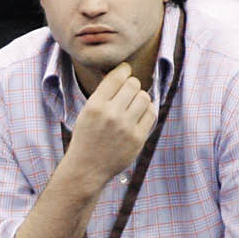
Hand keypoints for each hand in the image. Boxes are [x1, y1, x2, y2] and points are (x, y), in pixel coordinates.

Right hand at [65, 62, 156, 185]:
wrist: (87, 167)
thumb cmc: (87, 136)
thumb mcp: (87, 111)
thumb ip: (103, 94)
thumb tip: (123, 73)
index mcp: (95, 105)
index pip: (117, 77)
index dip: (124, 70)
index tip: (125, 70)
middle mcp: (111, 114)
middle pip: (133, 84)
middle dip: (132, 84)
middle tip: (129, 90)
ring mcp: (126, 127)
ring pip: (144, 97)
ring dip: (141, 97)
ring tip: (134, 103)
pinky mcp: (138, 139)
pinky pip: (151, 113)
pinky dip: (148, 110)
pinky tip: (140, 113)